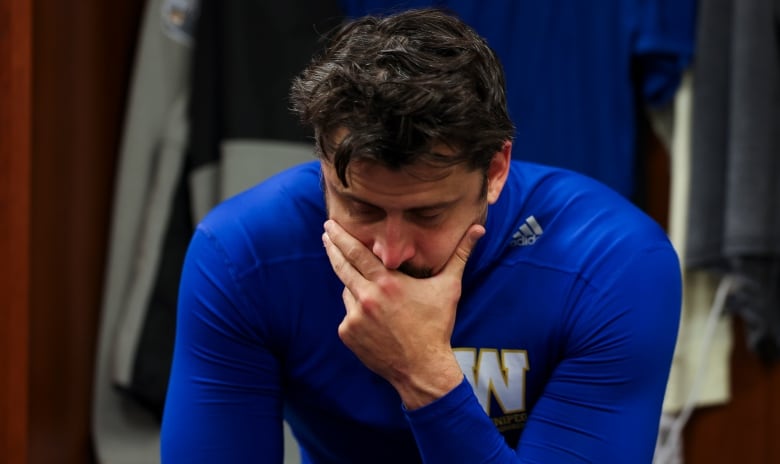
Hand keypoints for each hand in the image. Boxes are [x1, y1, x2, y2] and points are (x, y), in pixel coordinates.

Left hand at [322, 219, 484, 408]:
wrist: (423, 368)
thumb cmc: (437, 326)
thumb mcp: (449, 287)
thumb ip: (461, 255)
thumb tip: (479, 228)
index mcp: (387, 283)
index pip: (357, 253)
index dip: (342, 237)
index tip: (330, 224)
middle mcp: (367, 298)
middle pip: (342, 266)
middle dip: (333, 247)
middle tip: (326, 233)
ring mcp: (354, 317)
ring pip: (347, 291)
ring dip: (355, 287)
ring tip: (375, 296)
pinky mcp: (348, 334)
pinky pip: (348, 314)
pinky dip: (356, 311)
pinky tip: (374, 319)